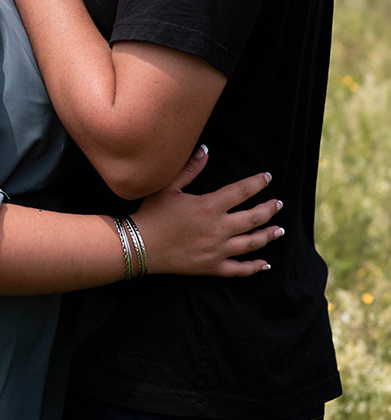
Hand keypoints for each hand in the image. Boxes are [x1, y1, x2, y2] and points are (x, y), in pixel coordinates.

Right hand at [133, 147, 283, 276]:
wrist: (141, 246)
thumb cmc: (153, 213)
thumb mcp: (169, 186)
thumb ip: (191, 167)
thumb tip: (206, 149)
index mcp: (210, 206)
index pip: (242, 191)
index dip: (257, 183)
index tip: (268, 178)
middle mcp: (219, 229)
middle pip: (254, 218)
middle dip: (269, 209)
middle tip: (279, 204)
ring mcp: (217, 250)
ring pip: (252, 243)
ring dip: (268, 235)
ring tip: (279, 230)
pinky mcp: (212, 267)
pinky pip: (239, 270)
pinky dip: (254, 267)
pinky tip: (265, 264)